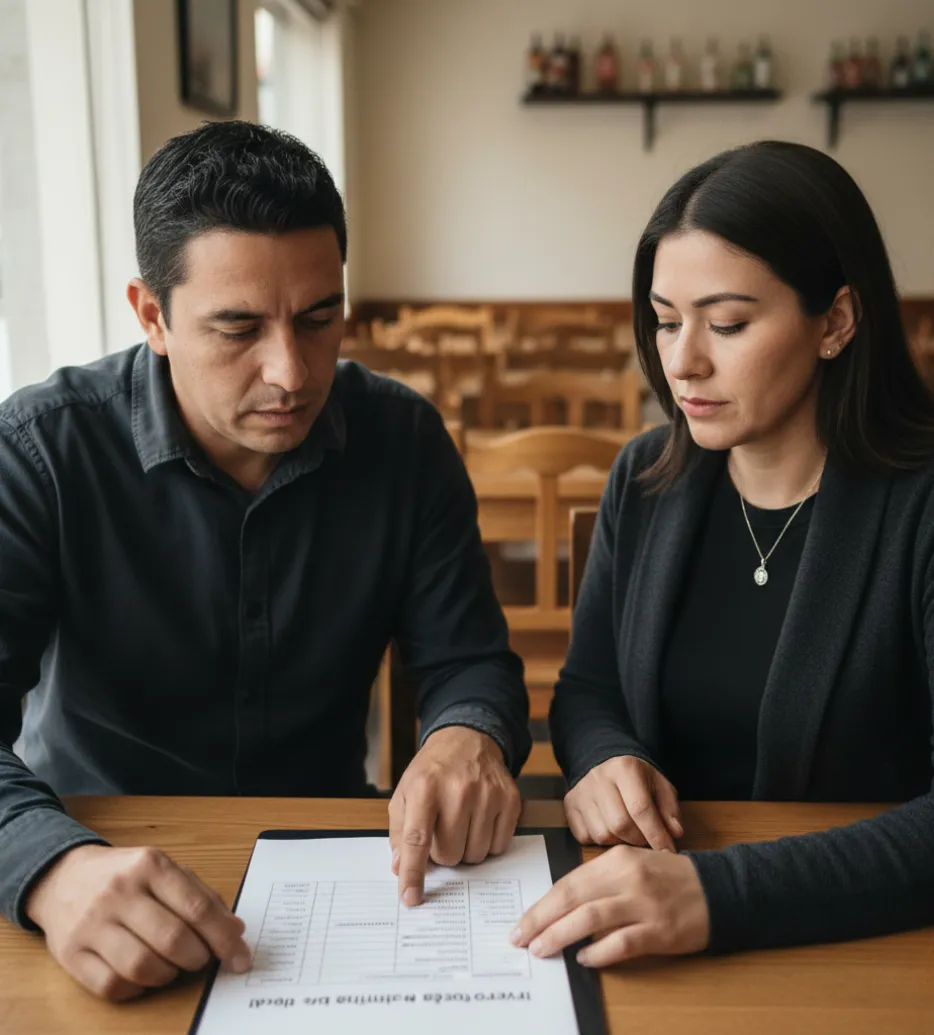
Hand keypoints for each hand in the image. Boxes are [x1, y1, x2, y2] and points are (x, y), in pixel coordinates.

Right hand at [26, 843, 250, 1001]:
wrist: (63, 877)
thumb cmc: (125, 876)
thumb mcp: (164, 871)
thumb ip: (201, 897)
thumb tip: (236, 930)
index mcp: (150, 865)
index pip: (198, 908)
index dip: (225, 939)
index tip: (241, 959)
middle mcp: (119, 892)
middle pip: (173, 939)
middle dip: (197, 958)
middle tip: (200, 959)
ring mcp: (92, 924)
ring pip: (142, 966)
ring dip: (168, 975)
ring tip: (171, 966)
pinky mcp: (71, 954)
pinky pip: (111, 986)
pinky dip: (136, 989)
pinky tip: (142, 976)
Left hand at [388, 726, 520, 905]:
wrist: (467, 740)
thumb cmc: (432, 771)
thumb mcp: (405, 793)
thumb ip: (399, 832)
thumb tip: (400, 868)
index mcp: (425, 787)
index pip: (417, 840)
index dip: (413, 873)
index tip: (410, 898)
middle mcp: (458, 790)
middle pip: (449, 854)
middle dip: (442, 853)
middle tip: (441, 832)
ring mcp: (488, 794)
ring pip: (475, 855)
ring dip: (465, 849)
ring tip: (461, 823)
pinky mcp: (510, 799)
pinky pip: (499, 846)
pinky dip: (487, 843)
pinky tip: (480, 821)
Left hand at [511, 844, 708, 965]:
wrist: (717, 889)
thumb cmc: (668, 879)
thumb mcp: (631, 867)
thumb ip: (599, 882)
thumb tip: (561, 908)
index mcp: (616, 860)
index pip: (568, 882)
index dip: (541, 904)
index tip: (521, 921)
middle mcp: (627, 877)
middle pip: (572, 898)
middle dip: (541, 920)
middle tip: (520, 938)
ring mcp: (643, 904)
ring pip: (590, 918)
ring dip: (561, 935)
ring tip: (542, 949)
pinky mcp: (659, 929)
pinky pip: (621, 942)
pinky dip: (599, 952)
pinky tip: (584, 958)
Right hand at [565, 755, 682, 851]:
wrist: (604, 763)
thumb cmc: (636, 778)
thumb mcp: (659, 784)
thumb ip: (669, 808)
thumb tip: (674, 832)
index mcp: (625, 768)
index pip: (641, 808)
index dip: (656, 834)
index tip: (668, 852)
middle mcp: (599, 778)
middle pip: (620, 825)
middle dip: (638, 840)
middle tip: (646, 839)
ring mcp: (581, 792)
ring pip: (602, 834)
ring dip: (619, 842)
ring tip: (628, 833)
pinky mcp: (570, 805)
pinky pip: (585, 837)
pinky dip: (601, 841)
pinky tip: (610, 830)